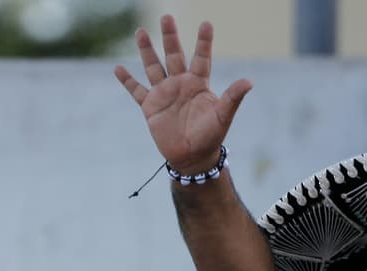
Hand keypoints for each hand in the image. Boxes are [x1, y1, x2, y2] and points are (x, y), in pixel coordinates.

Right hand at [113, 15, 251, 174]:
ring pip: (153, 67)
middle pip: (173, 55)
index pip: (201, 57)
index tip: (206, 24)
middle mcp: (180, 84)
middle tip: (166, 16)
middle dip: (169, 36)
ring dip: (146, 50)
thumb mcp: (223, 116)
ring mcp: (164, 94)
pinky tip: (118, 69)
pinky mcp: (150, 107)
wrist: (191, 158)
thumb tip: (248, 82)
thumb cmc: (210, 137)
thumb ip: (232, 97)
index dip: (204, 42)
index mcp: (198, 84)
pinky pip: (136, 90)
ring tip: (140, 31)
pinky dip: (127, 80)